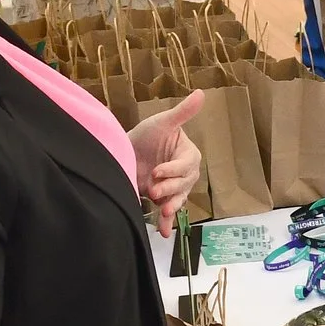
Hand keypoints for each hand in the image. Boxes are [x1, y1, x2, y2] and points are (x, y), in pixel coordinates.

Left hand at [128, 90, 204, 225]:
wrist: (123, 152)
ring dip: (172, 207)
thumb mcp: (163, 122)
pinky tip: (164, 232)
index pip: (187, 165)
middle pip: (184, 184)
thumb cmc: (145, 135)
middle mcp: (185, 173)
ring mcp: (174, 188)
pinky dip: (167, 223)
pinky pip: (169, 213)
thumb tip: (201, 93)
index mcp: (188, 155)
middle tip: (154, 190)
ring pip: (179, 199)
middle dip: (170, 188)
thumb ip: (183, 112)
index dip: (173, 169)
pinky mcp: (163, 200)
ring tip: (164, 212)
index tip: (157, 171)